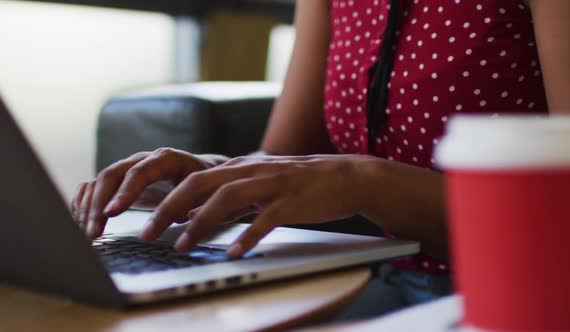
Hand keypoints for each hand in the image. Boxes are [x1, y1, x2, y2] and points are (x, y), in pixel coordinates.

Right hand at [70, 148, 228, 238]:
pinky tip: (82, 222)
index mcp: (166, 159)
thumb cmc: (206, 183)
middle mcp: (143, 160)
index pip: (139, 172)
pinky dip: (85, 204)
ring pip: (99, 182)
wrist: (204, 172)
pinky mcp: (120, 181)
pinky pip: (94, 187)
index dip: (124, 192)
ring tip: (88, 234)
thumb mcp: (206, 191)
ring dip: (88, 208)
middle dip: (99, 205)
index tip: (111, 213)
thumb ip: (194, 201)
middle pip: (112, 175)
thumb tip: (180, 216)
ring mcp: (129, 168)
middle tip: (93, 233)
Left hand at [140, 154, 376, 257]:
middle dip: (170, 209)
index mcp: (240, 168)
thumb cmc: (299, 183)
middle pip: (200, 185)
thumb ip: (230, 199)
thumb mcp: (259, 185)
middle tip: (149, 234)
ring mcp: (271, 185)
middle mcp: (250, 172)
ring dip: (201, 223)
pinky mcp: (291, 202)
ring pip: (226, 198)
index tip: (146, 224)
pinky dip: (247, 236)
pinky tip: (235, 253)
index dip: (166, 201)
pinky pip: (265, 219)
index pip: (193, 180)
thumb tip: (196, 215)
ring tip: (183, 246)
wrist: (343, 176)